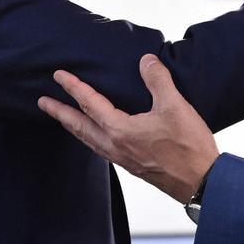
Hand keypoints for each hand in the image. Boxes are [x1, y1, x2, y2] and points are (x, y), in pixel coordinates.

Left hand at [38, 55, 218, 203]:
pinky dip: (90, 138)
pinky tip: (96, 136)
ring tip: (63, 119)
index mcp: (120, 131)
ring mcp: (122, 158)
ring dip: (73, 127)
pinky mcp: (132, 165)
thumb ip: (158, 80)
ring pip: (88, 140)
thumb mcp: (175, 106)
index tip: (58, 76)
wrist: (201, 182)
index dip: (73, 87)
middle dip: (60, 113)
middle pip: (79, 127)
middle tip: (42, 103)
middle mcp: (115, 146)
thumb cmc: (188, 147)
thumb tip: (146, 61)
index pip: (90, 103)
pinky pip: (101, 148)